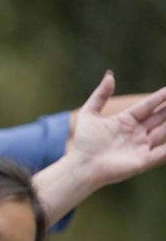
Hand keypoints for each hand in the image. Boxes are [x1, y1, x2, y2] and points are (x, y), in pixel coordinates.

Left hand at [69, 71, 165, 189]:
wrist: (82, 165)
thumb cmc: (84, 142)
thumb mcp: (89, 114)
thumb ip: (100, 95)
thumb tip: (110, 75)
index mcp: (125, 121)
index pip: (147, 106)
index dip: (160, 97)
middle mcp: (136, 133)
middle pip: (159, 117)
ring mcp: (141, 146)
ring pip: (164, 132)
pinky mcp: (143, 160)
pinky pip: (162, 153)